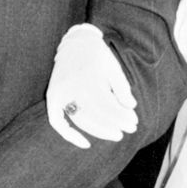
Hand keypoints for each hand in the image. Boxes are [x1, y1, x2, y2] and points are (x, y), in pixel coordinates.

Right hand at [46, 24, 137, 148]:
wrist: (74, 43)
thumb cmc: (97, 56)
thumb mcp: (113, 67)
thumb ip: (122, 87)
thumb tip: (131, 107)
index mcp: (89, 77)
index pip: (107, 106)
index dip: (121, 117)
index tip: (134, 122)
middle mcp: (72, 86)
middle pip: (95, 114)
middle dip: (114, 125)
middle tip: (129, 130)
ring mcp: (60, 92)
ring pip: (80, 120)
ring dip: (99, 131)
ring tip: (115, 134)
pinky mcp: (52, 97)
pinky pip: (57, 121)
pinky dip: (69, 135)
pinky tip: (85, 144)